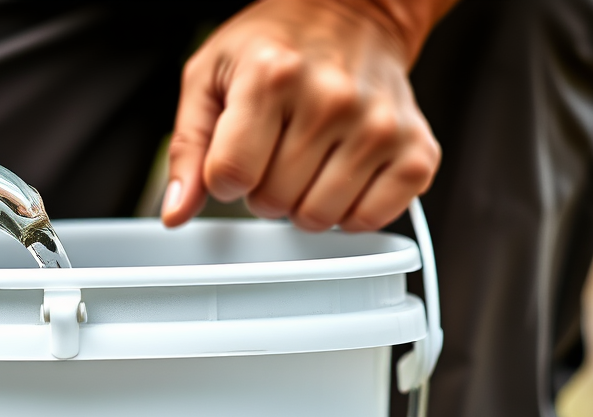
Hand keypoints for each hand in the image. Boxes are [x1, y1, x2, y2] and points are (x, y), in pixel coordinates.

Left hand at [162, 0, 440, 231]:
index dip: (226, 179)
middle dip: (266, 189)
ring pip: (317, 218)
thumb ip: (187, 148)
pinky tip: (345, 174)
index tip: (238, 155)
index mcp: (272, 76)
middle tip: (280, 150)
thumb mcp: (210, 78)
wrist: (356, 11)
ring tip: (312, 159)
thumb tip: (177, 213)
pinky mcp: (415, 151)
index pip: (230, 177)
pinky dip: (351, 211)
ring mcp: (379, 126)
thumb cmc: (277, 45)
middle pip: (273, 203)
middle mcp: (332, 98)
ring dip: (306, 202)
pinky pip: (369, 220)